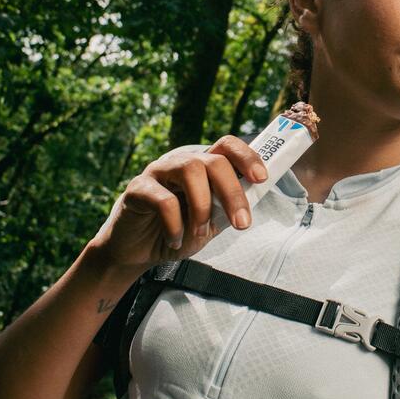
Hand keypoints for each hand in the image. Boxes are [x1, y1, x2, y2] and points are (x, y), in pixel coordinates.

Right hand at [90, 136, 267, 273]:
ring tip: (200, 232)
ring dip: (203, 206)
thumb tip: (256, 196)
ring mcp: (158, 172)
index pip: (227, 145)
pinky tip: (174, 240)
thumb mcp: (212, 222)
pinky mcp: (137, 189)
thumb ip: (229, 208)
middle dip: (233, 192)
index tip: (262, 178)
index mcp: (202, 168)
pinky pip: (163, 200)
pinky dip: (175, 225)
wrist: (139, 252)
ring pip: (190, 170)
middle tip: (241, 224)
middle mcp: (181, 163)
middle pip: (214, 160)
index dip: (247, 156)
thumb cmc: (179, 232)